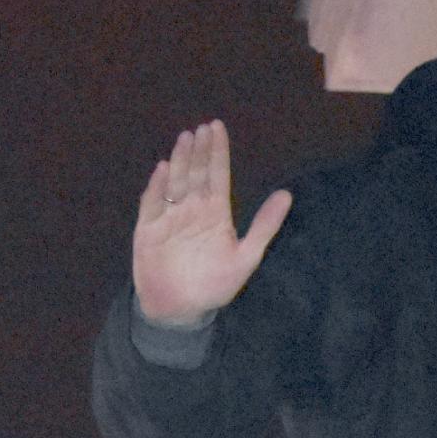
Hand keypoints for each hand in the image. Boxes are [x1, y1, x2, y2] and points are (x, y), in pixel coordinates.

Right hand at [132, 121, 293, 327]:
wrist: (181, 310)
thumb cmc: (215, 286)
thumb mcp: (246, 257)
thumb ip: (265, 226)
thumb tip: (287, 194)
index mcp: (215, 213)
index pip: (217, 175)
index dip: (217, 152)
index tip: (217, 127)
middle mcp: (192, 209)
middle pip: (195, 173)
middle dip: (198, 150)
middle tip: (202, 128)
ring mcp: (170, 217)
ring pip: (175, 182)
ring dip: (179, 160)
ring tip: (185, 138)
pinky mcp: (149, 229)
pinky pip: (152, 203)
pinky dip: (156, 187)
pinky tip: (162, 170)